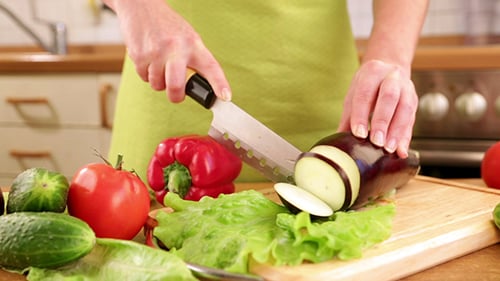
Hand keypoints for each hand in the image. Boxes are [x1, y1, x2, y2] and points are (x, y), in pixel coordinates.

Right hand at [111, 0, 230, 101]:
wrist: (141, 7)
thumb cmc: (167, 26)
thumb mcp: (188, 38)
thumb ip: (194, 60)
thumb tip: (200, 85)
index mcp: (193, 44)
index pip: (211, 67)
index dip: (219, 84)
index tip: (225, 97)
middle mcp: (176, 48)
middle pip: (177, 86)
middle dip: (176, 96)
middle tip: (177, 94)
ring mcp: (156, 52)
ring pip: (158, 84)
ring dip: (159, 81)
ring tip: (159, 65)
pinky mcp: (139, 55)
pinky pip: (144, 77)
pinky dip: (146, 73)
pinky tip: (149, 59)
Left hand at [337, 59, 417, 157]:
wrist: (389, 70)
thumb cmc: (367, 86)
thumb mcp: (354, 94)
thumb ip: (348, 116)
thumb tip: (339, 139)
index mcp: (372, 72)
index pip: (365, 94)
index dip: (361, 115)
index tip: (359, 134)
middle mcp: (392, 77)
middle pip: (389, 98)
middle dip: (382, 121)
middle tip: (376, 142)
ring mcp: (406, 88)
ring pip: (405, 109)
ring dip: (397, 131)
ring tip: (389, 149)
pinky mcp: (414, 100)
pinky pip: (412, 120)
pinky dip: (406, 137)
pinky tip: (401, 151)